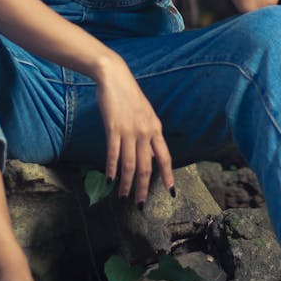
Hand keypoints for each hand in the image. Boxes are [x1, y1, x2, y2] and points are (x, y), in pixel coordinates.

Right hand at [93, 52, 173, 203]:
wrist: (114, 77)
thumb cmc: (129, 96)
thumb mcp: (146, 114)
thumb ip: (149, 134)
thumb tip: (151, 155)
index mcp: (155, 128)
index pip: (165, 157)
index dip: (168, 176)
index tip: (171, 192)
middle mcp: (145, 131)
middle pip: (147, 166)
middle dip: (143, 187)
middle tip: (140, 203)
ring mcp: (129, 130)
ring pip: (130, 164)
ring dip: (126, 183)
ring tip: (122, 196)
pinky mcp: (114, 128)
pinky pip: (114, 153)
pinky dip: (112, 168)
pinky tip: (110, 179)